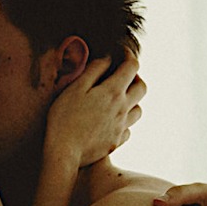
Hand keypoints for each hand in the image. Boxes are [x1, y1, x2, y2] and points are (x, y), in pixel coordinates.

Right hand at [46, 50, 145, 166]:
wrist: (65, 152)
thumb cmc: (64, 118)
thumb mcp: (75, 88)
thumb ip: (94, 70)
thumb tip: (108, 58)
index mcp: (113, 91)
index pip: (132, 66)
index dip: (128, 55)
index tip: (120, 53)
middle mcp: (123, 109)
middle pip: (142, 87)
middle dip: (135, 78)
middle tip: (121, 77)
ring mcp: (122, 127)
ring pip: (139, 110)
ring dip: (132, 101)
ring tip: (118, 100)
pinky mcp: (117, 142)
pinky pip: (129, 129)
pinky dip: (124, 122)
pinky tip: (112, 121)